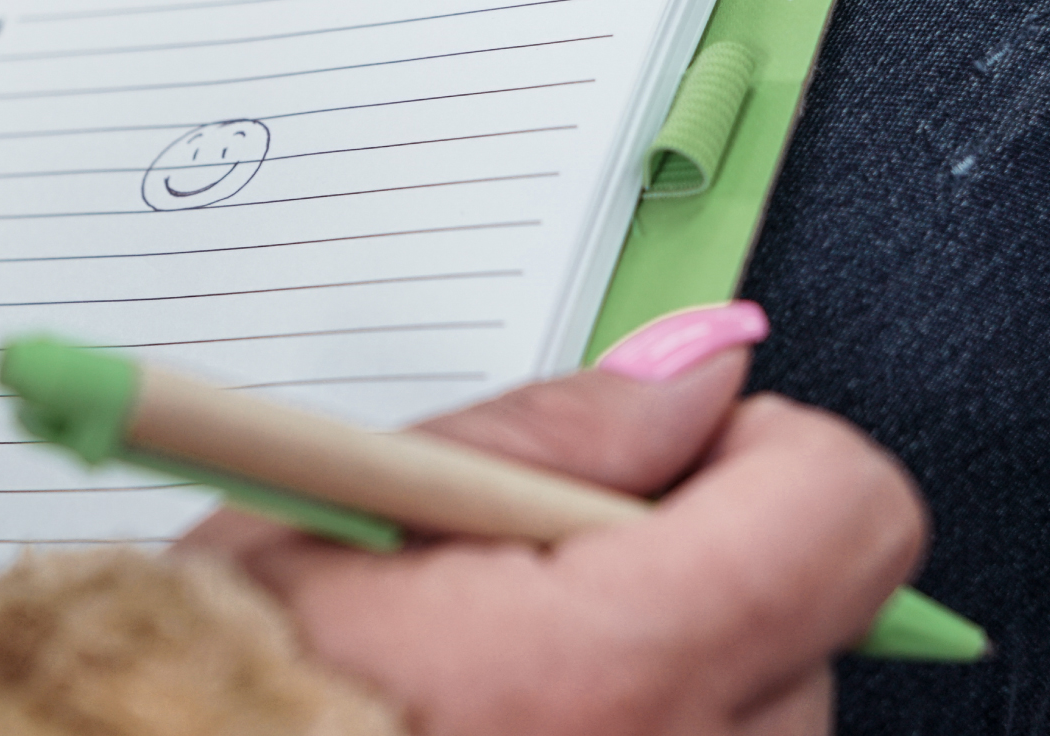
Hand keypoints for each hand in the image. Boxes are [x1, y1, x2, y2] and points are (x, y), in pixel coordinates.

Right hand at [181, 309, 925, 735]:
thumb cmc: (232, 677)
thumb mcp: (358, 504)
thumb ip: (552, 431)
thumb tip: (696, 371)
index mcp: (609, 663)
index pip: (838, 510)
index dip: (763, 446)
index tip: (663, 453)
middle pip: (811, 607)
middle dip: (692, 561)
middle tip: (533, 580)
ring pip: (765, 697)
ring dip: (669, 655)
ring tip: (512, 670)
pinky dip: (646, 723)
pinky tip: (530, 721)